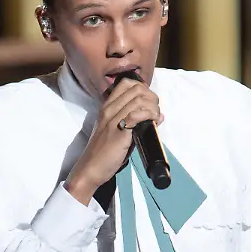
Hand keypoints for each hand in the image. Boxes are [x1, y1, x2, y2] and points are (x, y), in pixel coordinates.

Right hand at [65, 78, 163, 204]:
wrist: (91, 167)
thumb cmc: (104, 151)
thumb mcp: (118, 130)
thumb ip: (136, 121)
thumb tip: (159, 115)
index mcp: (107, 107)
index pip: (126, 84)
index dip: (143, 88)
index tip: (149, 102)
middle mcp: (109, 109)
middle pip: (137, 89)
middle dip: (152, 98)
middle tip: (155, 111)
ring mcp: (113, 119)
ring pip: (139, 100)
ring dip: (153, 107)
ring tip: (155, 118)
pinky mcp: (119, 132)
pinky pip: (138, 115)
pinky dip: (150, 116)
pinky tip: (152, 123)